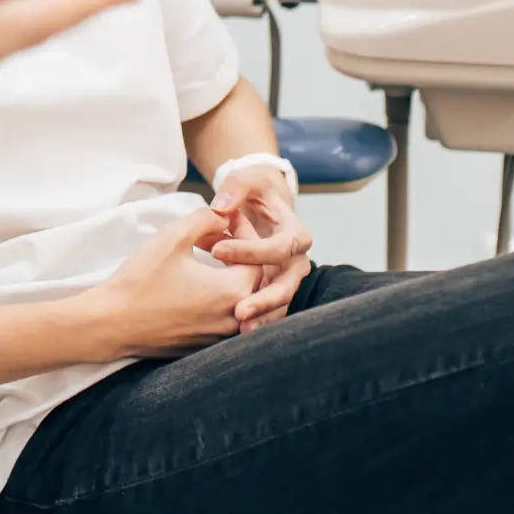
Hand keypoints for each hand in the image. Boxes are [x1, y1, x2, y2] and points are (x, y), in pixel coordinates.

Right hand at [88, 209, 260, 357]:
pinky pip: (224, 316)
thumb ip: (205, 219)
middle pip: (253, 279)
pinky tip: (196, 282)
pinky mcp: (205, 345)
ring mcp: (220, 336)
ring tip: (207, 257)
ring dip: (229, 275)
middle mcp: (235, 318)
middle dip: (238, 253)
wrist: (112, 324)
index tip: (226, 218)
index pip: (257, 256)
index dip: (244, 232)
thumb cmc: (142, 280)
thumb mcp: (172, 237)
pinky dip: (218, 296)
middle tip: (216, 235)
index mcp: (233, 291)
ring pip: (240, 299)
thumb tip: (223, 216)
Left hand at [209, 167, 312, 331]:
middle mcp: (297, 259)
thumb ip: (235, 189)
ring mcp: (287, 278)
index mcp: (296, 233)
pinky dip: (259, 320)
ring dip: (263, 317)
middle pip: (287, 284)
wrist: (262, 203)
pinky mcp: (275, 289)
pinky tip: (239, 332)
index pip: (278, 247)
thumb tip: (220, 207)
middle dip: (265, 299)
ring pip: (281, 302)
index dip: (249, 250)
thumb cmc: (253, 191)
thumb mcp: (246, 181)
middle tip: (239, 310)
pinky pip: (271, 309)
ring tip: (240, 328)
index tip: (216, 251)